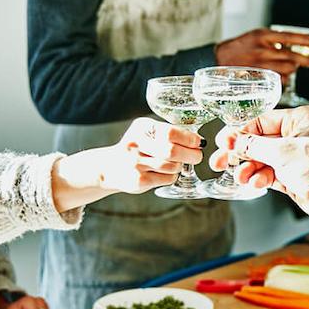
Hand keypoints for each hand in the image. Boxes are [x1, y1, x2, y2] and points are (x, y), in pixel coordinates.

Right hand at [51, 119, 201, 209]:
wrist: (109, 167)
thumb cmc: (136, 148)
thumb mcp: (146, 132)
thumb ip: (168, 133)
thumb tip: (197, 140)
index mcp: (141, 128)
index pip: (170, 132)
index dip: (189, 138)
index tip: (199, 142)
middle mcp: (136, 144)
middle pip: (172, 151)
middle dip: (191, 154)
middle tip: (197, 156)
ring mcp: (136, 164)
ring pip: (172, 166)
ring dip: (181, 166)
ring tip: (178, 164)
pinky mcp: (139, 180)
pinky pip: (167, 179)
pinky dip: (173, 176)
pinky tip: (167, 173)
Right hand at [209, 106, 308, 223]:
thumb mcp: (283, 152)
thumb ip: (255, 146)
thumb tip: (234, 142)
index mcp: (300, 120)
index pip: (262, 122)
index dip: (241, 133)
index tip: (223, 142)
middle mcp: (299, 136)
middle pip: (260, 142)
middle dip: (241, 153)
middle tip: (219, 161)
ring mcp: (297, 158)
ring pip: (264, 160)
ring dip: (250, 168)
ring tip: (240, 176)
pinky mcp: (296, 177)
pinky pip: (272, 175)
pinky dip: (261, 178)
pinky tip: (253, 183)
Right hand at [215, 28, 308, 76]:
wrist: (218, 59)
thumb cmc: (238, 47)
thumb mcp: (255, 36)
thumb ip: (273, 40)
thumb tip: (294, 46)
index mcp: (262, 36)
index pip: (290, 37)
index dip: (305, 40)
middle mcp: (262, 50)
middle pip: (291, 56)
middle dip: (304, 59)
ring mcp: (261, 65)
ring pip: (287, 69)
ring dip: (293, 69)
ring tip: (294, 67)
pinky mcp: (259, 77)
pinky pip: (278, 79)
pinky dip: (283, 78)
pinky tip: (282, 75)